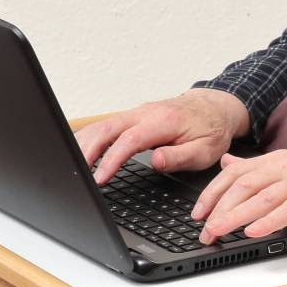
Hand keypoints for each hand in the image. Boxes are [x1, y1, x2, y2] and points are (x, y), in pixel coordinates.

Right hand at [74, 89, 249, 184]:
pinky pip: (106, 125)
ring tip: (71, 166)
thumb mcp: (205, 150)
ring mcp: (137, 113)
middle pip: (107, 128)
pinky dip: (89, 137)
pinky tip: (79, 151)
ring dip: (84, 143)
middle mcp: (146, 113)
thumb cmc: (211, 130)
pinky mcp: (133, 117)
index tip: (100, 178)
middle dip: (87, 149)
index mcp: (163, 122)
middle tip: (75, 173)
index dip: (111, 159)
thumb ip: (179, 156)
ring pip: (102, 124)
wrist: (214, 107)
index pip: (130, 140)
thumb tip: (155, 162)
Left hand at [191, 149, 286, 244]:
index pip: (235, 174)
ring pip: (261, 198)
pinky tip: (253, 232)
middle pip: (243, 185)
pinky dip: (268, 221)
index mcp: (276, 160)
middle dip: (219, 209)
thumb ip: (256, 168)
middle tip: (204, 229)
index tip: (197, 213)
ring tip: (218, 231)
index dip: (212, 193)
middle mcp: (286, 166)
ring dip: (235, 216)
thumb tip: (227, 164)